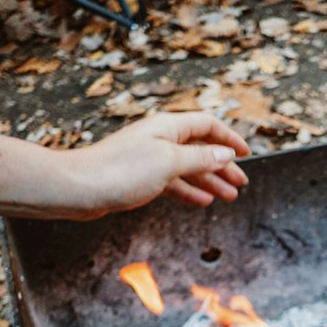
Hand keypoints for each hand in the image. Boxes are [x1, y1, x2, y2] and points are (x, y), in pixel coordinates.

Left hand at [0, 112, 249, 220]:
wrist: (80, 188)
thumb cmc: (119, 171)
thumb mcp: (169, 162)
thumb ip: (200, 158)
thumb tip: (226, 154)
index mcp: (168, 127)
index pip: (208, 125)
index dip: (229, 139)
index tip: (246, 153)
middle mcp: (160, 139)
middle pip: (200, 148)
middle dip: (223, 166)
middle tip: (241, 183)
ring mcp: (150, 159)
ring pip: (188, 168)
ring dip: (209, 181)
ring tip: (228, 197)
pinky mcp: (140, 177)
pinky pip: (173, 182)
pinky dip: (189, 190)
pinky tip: (201, 201)